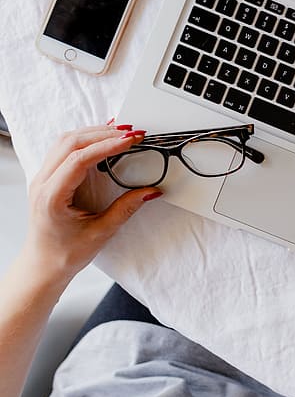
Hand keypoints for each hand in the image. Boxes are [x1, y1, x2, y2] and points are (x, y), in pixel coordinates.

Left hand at [19, 123, 161, 288]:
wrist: (44, 264)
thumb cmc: (66, 253)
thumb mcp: (101, 232)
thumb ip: (126, 209)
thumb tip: (150, 191)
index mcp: (52, 196)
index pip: (79, 159)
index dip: (106, 146)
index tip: (130, 140)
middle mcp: (42, 183)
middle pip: (70, 143)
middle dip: (103, 133)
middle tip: (132, 133)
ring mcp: (42, 178)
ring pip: (65, 141)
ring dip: (94, 132)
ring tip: (121, 131)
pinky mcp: (48, 177)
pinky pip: (63, 148)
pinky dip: (85, 139)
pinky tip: (102, 137)